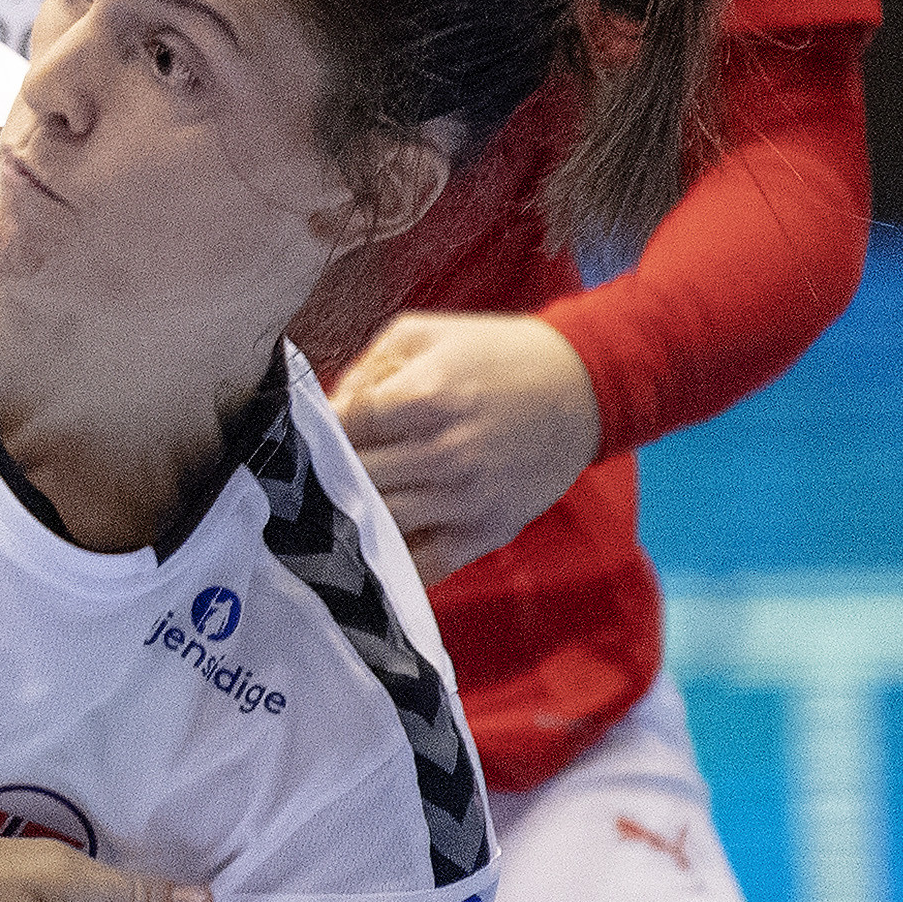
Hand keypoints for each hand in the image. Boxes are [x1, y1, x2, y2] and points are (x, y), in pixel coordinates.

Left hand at [327, 310, 601, 579]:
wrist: (582, 388)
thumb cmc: (494, 356)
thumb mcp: (426, 335)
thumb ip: (367, 367)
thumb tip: (327, 410)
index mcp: (428, 397)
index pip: (344, 425)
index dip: (322, 426)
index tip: (320, 428)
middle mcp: (447, 453)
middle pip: (356, 477)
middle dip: (332, 469)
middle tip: (324, 465)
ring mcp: (468, 499)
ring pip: (381, 523)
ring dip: (356, 514)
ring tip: (347, 499)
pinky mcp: (488, 532)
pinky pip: (423, 567)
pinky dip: (395, 559)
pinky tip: (383, 539)